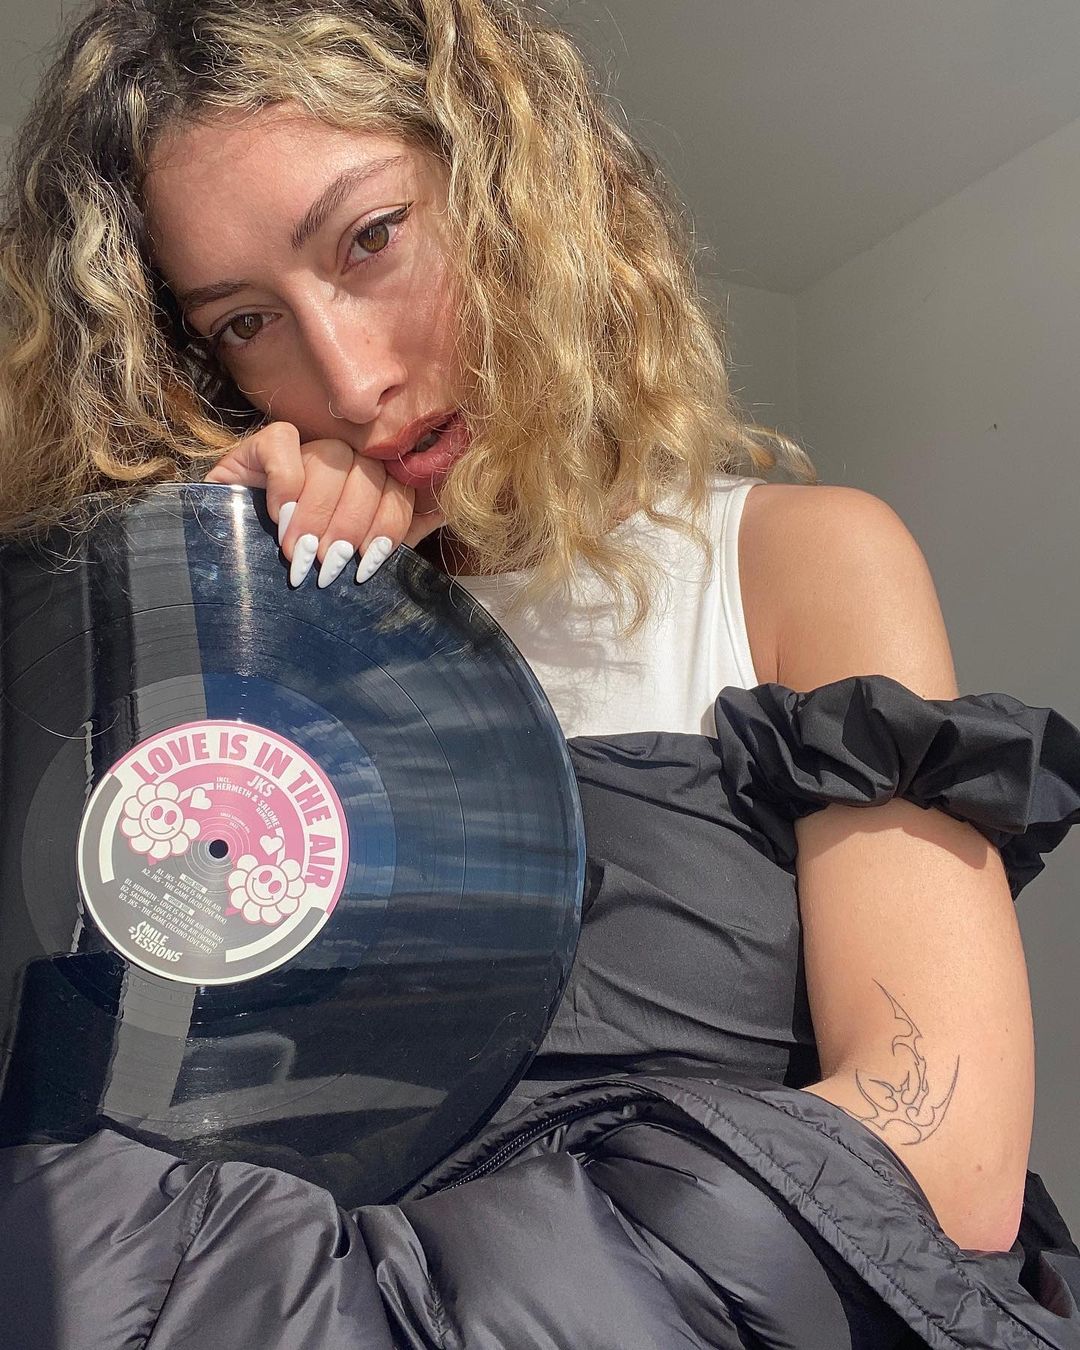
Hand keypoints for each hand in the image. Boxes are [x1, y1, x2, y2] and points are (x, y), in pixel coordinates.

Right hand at [204, 422, 445, 584]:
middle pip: (368, 473)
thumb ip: (394, 533)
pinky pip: (284, 442)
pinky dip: (287, 481)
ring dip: (319, 512)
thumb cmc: (291, 562)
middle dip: (351, 525)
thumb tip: (443, 514)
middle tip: (327, 566)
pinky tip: (279, 517)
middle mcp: (341, 460)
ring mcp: (303, 447)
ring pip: (333, 458)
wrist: (225, 559)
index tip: (367, 563)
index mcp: (369, 484)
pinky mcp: (261, 441)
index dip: (388, 523)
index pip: (397, 487)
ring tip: (300, 552)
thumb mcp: (347, 555)